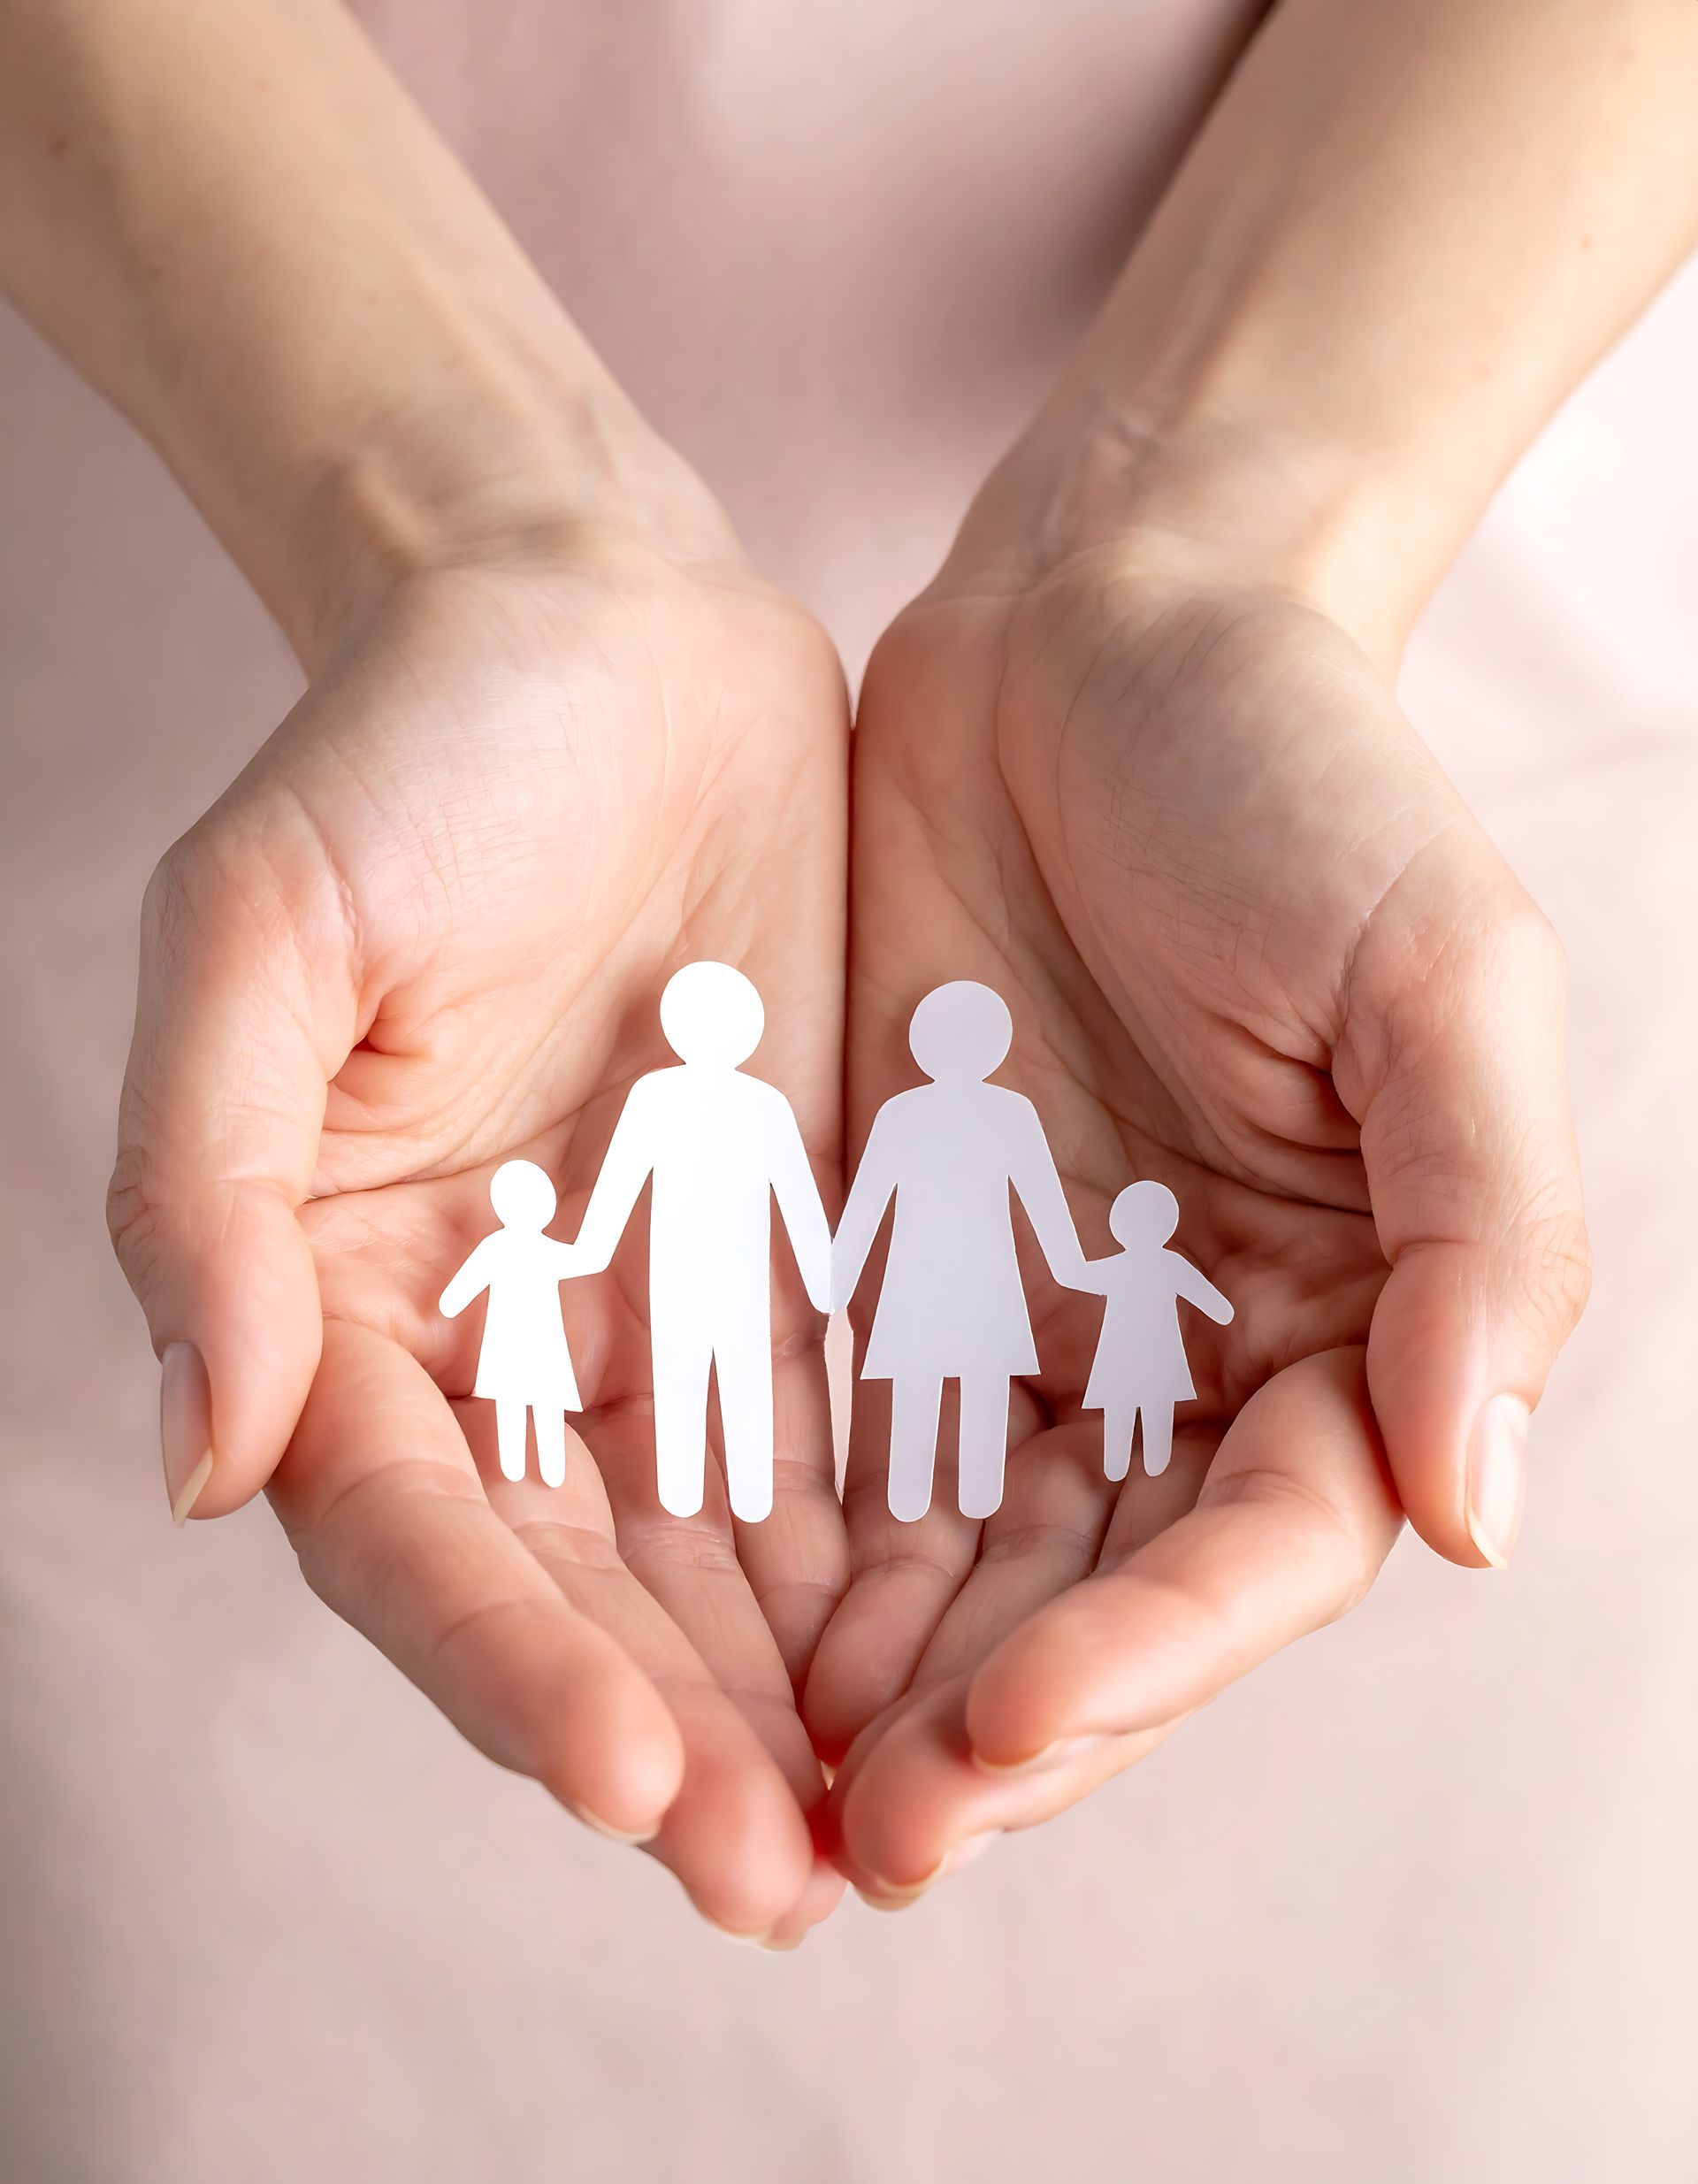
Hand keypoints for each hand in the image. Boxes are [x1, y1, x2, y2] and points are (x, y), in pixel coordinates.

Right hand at [108, 502, 850, 1944]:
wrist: (595, 624)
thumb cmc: (406, 752)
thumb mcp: (264, 929)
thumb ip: (207, 1185)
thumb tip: (195, 1452)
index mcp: (346, 1299)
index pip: (419, 1537)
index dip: (509, 1670)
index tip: (633, 1781)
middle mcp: (499, 1344)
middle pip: (580, 1596)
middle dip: (679, 1742)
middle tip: (793, 1881)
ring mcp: (652, 1314)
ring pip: (724, 1559)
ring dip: (804, 1700)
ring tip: (906, 1825)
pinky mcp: (790, 1262)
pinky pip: (847, 1439)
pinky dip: (902, 1556)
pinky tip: (985, 1650)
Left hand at [806, 526, 1588, 1900]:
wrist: (1098, 628)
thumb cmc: (1297, 775)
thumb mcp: (1439, 971)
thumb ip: (1483, 1232)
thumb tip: (1476, 1510)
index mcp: (1357, 1314)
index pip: (1263, 1550)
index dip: (1149, 1662)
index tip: (1009, 1731)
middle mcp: (1202, 1353)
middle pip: (1107, 1599)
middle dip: (1000, 1728)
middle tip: (864, 1838)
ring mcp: (1045, 1320)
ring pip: (971, 1564)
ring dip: (885, 1691)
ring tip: (775, 1797)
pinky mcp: (908, 1263)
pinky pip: (853, 1444)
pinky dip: (800, 1555)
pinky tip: (715, 1639)